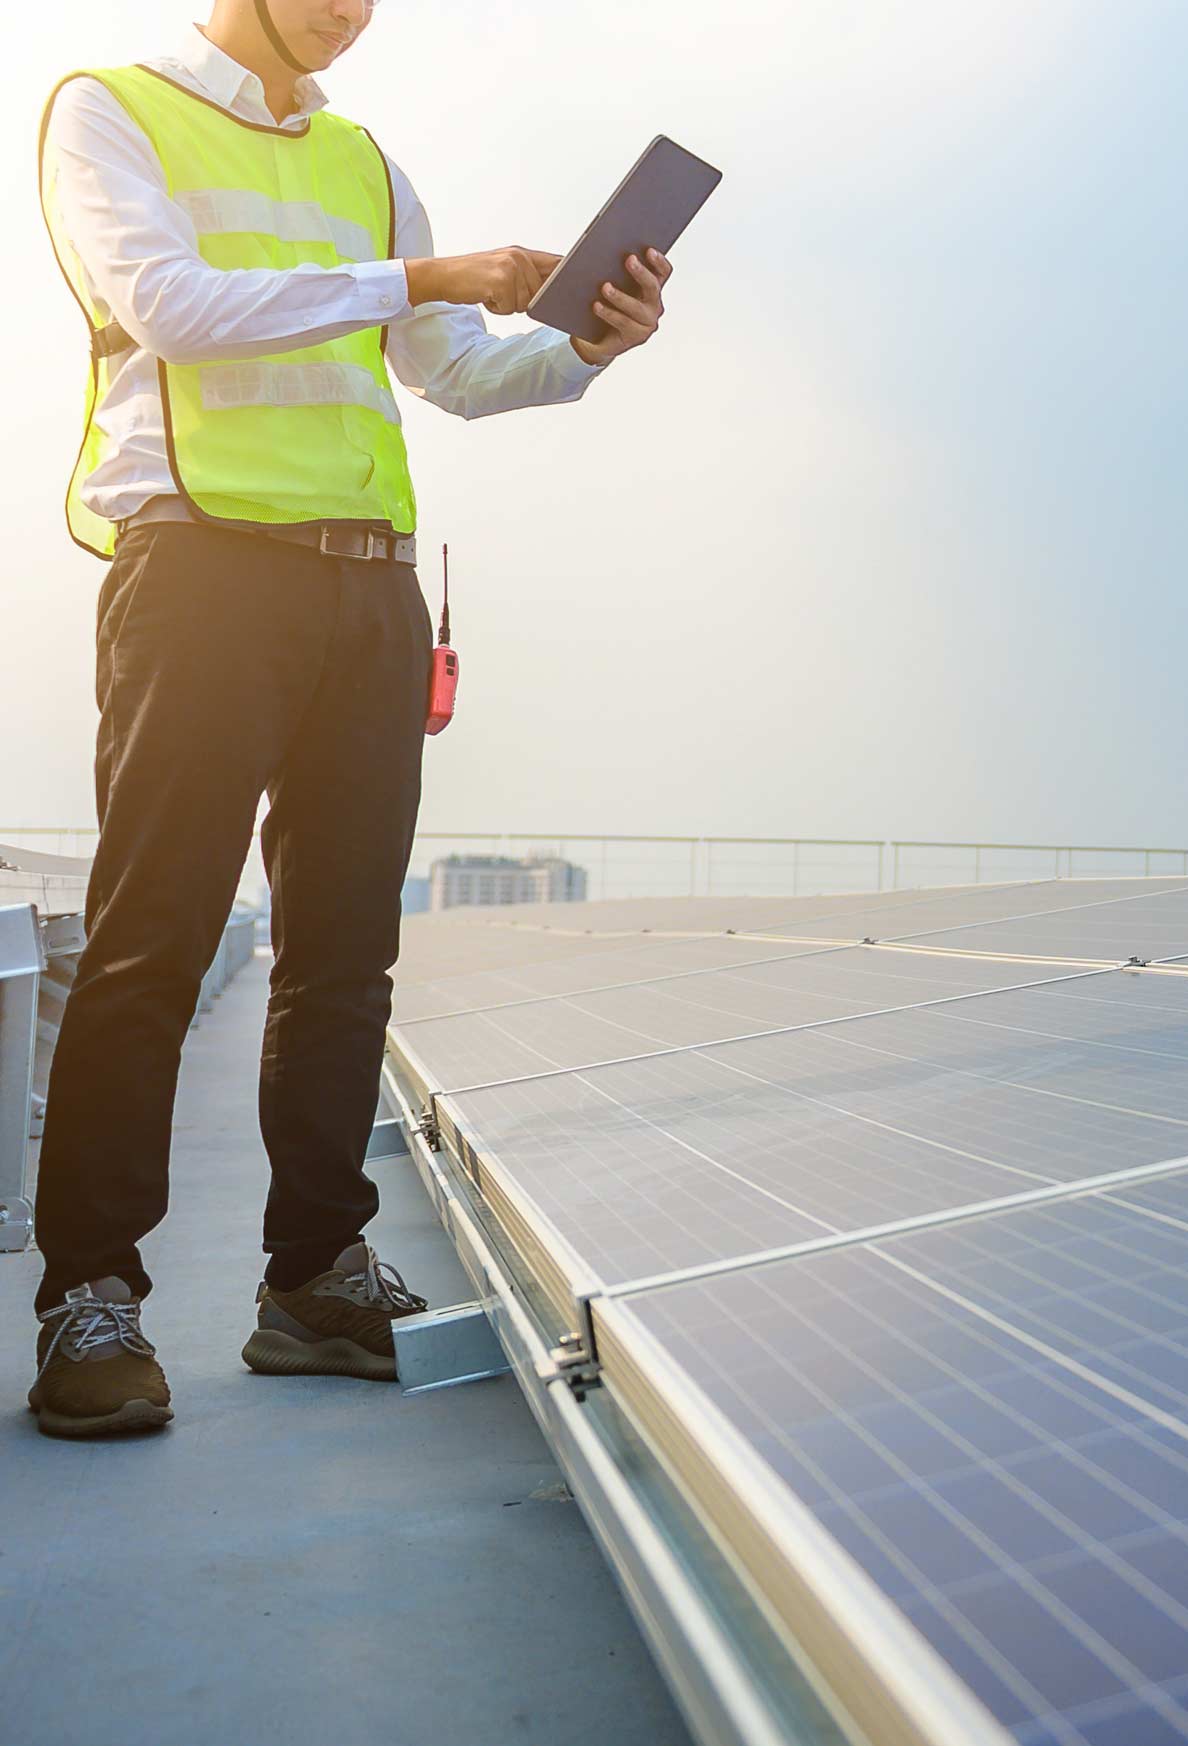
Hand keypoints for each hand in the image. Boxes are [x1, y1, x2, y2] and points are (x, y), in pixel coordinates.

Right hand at [406, 248, 561, 312]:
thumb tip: (550, 293)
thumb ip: (527, 277)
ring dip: (507, 306)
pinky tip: (485, 296)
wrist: (443, 275)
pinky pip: (510, 307)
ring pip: (525, 303)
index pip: (556, 263)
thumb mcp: (502, 270)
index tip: (582, 280)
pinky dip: (497, 308)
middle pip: (540, 293)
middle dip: (522, 301)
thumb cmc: (473, 277)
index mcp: (522, 253)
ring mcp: (511, 267)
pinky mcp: (501, 280)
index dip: (569, 274)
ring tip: (490, 292)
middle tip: (499, 291)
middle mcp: (519, 257)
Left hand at [570, 246, 672, 366]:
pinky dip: (609, 313)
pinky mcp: (636, 337)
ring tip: (605, 286)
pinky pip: (623, 322)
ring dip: (620, 296)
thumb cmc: (605, 305)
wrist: (596, 338)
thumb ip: (612, 270)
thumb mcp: (611, 284)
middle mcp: (654, 305)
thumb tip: (602, 253)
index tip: (648, 250)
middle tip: (629, 260)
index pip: (663, 272)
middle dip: (641, 272)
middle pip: (652, 286)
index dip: (659, 261)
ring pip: (636, 307)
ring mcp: (647, 322)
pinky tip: (596, 305)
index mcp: (652, 288)